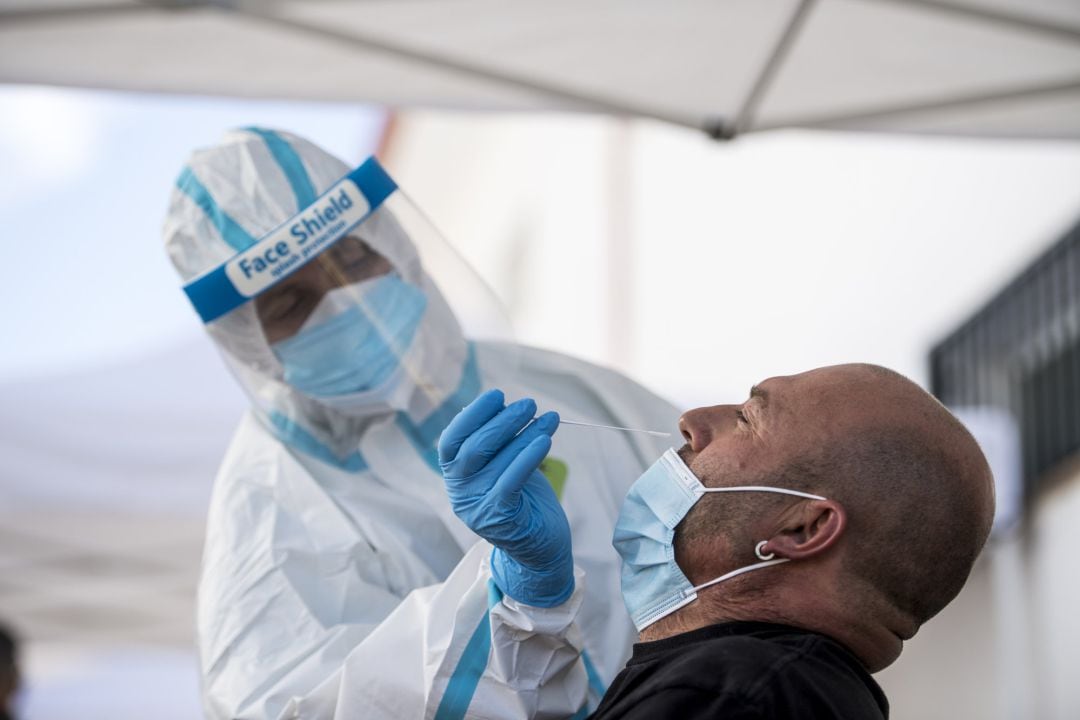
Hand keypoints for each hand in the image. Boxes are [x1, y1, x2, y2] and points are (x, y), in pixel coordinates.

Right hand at [438, 389, 573, 606]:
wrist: (539, 551)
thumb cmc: (523, 502)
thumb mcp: (504, 467)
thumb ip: (496, 443)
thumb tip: (498, 406)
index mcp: (455, 477)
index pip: (452, 440)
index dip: (472, 415)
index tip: (497, 396)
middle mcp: (460, 492)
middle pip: (474, 447)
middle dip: (503, 421)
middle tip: (529, 405)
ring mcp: (477, 507)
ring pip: (497, 460)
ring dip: (525, 434)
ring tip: (548, 418)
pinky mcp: (500, 517)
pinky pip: (512, 480)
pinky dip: (529, 456)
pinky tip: (545, 439)